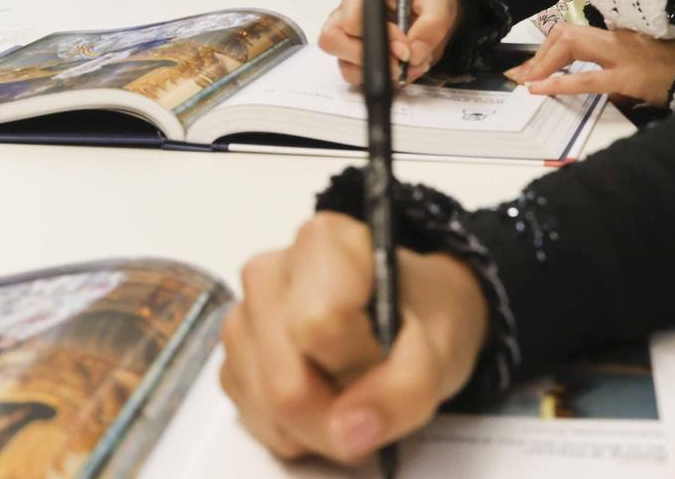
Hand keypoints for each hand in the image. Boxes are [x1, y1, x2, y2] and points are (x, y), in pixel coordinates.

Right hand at [218, 213, 488, 463]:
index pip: (319, 324)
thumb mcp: (441, 349)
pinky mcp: (233, 361)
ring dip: (320, 423)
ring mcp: (244, 318)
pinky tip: (326, 393)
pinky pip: (259, 421)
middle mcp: (271, 273)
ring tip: (353, 387)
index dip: (359, 362)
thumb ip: (404, 390)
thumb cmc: (421, 317)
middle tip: (373, 385)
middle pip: (286, 383)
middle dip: (339, 410)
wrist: (412, 317)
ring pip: (269, 410)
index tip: (387, 353)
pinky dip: (300, 427)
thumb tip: (348, 430)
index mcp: (324, 242)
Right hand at [318, 0, 459, 86]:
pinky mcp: (356, 64)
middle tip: (401, 63)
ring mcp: (347, 43)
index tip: (404, 47)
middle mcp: (346, 18)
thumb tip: (413, 53)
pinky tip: (403, 71)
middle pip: (333, 42)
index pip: (351, 19)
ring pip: (346, 67)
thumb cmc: (428, 2)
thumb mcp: (438, 5)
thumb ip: (430, 25)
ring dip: (381, 72)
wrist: (433, 16)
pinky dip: (384, 81)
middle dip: (371, 58)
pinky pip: (359, 80)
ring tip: (409, 65)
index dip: (378, 37)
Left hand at [506, 23, 674, 106]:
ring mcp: (622, 56)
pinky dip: (559, 83)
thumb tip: (585, 78)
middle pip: (566, 33)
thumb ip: (612, 65)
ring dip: (543, 63)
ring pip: (571, 45)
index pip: (573, 31)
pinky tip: (539, 89)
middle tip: (521, 76)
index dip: (547, 46)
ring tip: (526, 81)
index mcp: (618, 35)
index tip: (530, 65)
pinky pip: (587, 79)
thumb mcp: (639, 61)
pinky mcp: (628, 78)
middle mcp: (616, 38)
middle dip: (540, 54)